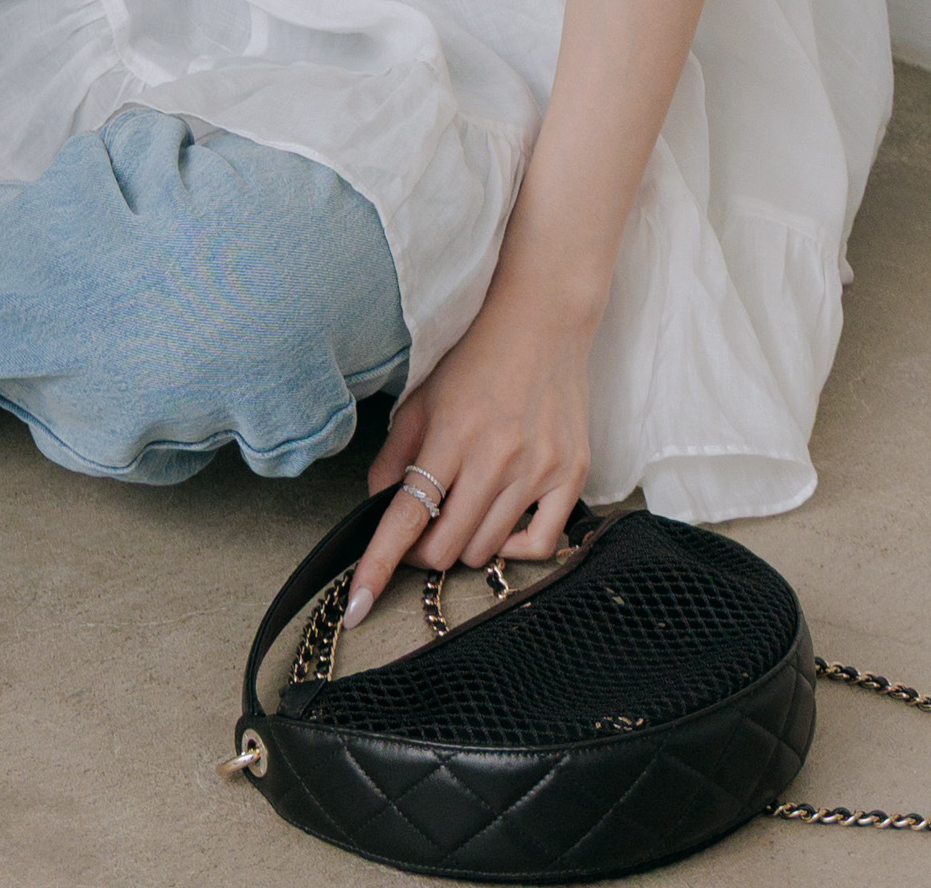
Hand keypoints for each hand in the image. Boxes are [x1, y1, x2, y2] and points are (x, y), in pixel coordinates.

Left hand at [347, 279, 594, 623]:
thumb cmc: (475, 357)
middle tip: (422, 529)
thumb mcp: (421, 397)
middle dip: (423, 552)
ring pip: (486, 550)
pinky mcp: (572, 476)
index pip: (405, 518)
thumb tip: (377, 506)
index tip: (358, 609)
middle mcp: (495, 458)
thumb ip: (395, 455)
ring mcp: (538, 470)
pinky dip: (514, 547)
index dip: (378, 567)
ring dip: (465, 543)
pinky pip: (541, 544)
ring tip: (465, 507)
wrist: (543, 320)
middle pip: (445, 549)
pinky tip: (504, 522)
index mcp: (450, 435)